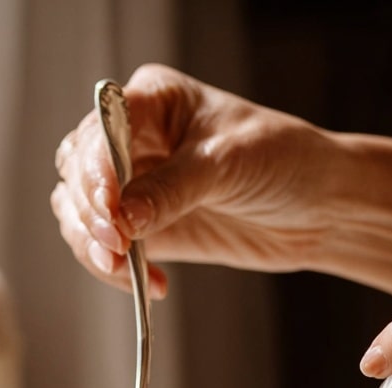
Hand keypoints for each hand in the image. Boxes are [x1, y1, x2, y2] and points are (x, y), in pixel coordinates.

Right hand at [50, 63, 332, 295]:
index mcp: (150, 101)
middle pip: (76, 172)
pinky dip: (115, 271)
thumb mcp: (228, 165)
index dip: (95, 170)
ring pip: (77, 215)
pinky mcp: (141, 229)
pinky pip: (103, 250)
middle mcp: (132, 140)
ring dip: (92, 246)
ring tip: (126, 268)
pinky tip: (152, 283)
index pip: (99, 130)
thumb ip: (172, 190)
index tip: (109, 210)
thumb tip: (123, 220)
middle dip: (88, 213)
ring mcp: (133, 186)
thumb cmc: (282, 161)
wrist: (315, 208)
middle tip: (115, 247)